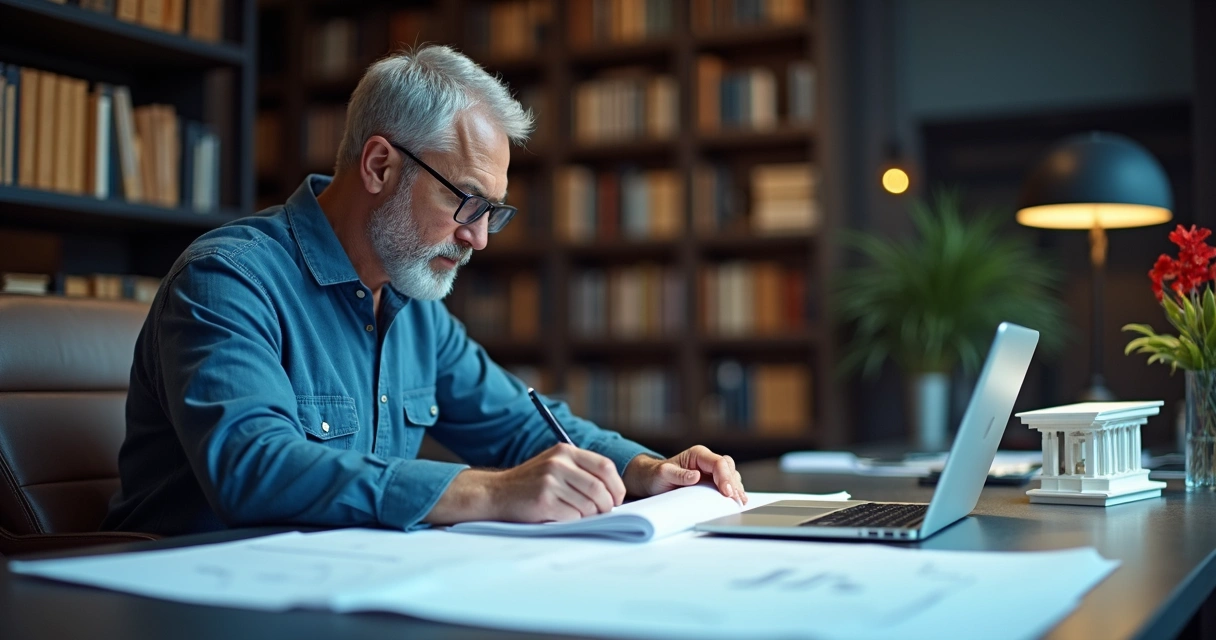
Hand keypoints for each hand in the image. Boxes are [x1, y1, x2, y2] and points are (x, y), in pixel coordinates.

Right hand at [424, 444, 625, 524]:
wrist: (496, 493)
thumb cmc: (531, 483)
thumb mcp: (555, 465)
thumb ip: (581, 470)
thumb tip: (615, 492)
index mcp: (565, 451)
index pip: (605, 467)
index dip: (616, 486)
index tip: (617, 499)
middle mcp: (559, 463)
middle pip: (600, 488)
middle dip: (607, 505)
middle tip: (604, 513)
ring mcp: (550, 482)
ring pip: (588, 506)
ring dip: (589, 516)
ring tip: (579, 514)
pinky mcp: (543, 501)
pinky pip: (573, 517)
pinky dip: (574, 521)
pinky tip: (562, 517)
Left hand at [622, 445, 746, 503]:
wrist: (652, 481)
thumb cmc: (656, 476)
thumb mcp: (663, 474)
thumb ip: (678, 475)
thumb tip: (696, 476)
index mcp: (698, 454)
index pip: (718, 463)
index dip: (725, 477)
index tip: (727, 492)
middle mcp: (707, 461)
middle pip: (728, 468)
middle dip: (734, 483)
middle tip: (737, 500)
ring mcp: (710, 471)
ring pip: (731, 475)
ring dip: (737, 488)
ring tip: (740, 502)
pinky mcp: (712, 481)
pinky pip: (728, 483)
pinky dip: (733, 491)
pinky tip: (736, 501)